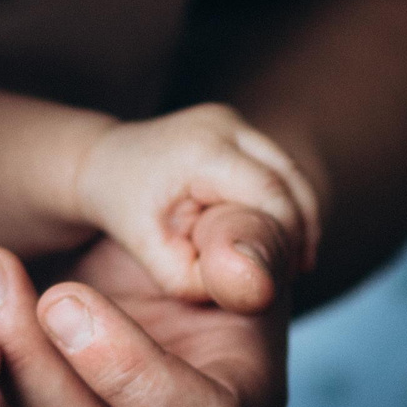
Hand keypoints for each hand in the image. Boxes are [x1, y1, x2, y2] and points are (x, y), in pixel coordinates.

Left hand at [74, 103, 320, 314]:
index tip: (291, 273)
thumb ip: (190, 276)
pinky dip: (285, 200)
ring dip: (299, 213)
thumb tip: (247, 286)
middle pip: (291, 176)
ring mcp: (230, 119)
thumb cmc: (123, 210)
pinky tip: (280, 235)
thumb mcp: (148, 251)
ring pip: (290, 168)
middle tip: (299, 268)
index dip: (290, 235)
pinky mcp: (235, 126)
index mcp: (201, 151)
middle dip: (303, 225)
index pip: (271, 192)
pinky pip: (277, 165)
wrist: (103, 165)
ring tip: (294, 256)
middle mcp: (222, 123)